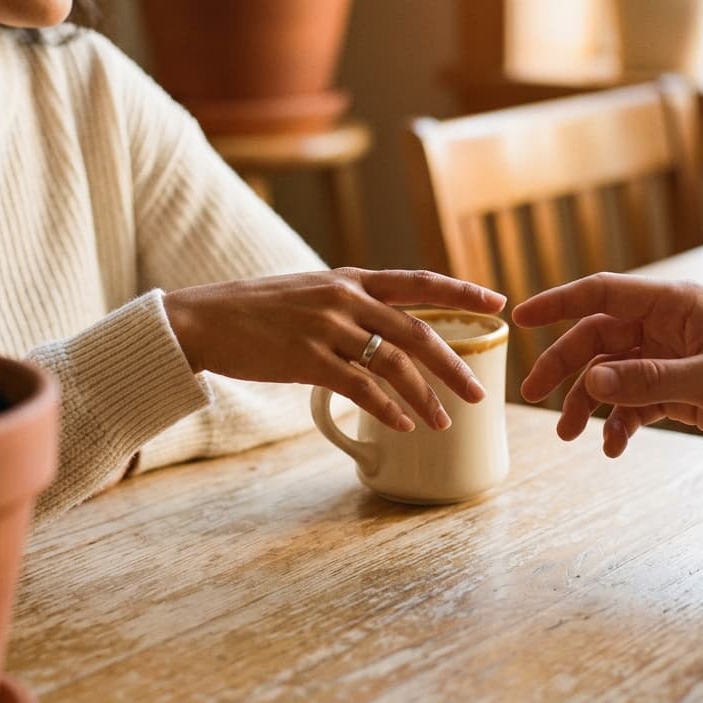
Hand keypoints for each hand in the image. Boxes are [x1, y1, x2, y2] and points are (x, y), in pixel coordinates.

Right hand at [164, 268, 505, 431]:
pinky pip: (360, 387)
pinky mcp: (306, 358)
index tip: (498, 301)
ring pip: (393, 365)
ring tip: (444, 421)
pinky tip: (404, 425)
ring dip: (425, 397)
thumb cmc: (258, 308)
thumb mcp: (311, 290)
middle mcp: (345, 297)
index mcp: (352, 277)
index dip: (462, 290)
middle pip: (418, 331)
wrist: (204, 318)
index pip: (419, 281)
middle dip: (455, 364)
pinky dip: (388, 408)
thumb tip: (386, 326)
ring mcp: (326, 327)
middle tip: (480, 392)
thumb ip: (350, 301)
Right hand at [513, 272, 702, 463]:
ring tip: (570, 436)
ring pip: (610, 375)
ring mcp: (669, 359)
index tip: (520, 318)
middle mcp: (665, 327)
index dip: (557, 302)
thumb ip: (650, 379)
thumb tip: (590, 381)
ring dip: (587, 403)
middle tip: (533, 397)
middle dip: (564, 367)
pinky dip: (618, 423)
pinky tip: (614, 448)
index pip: (602, 293)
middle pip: (596, 339)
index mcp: (674, 304)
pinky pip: (632, 402)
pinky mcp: (677, 391)